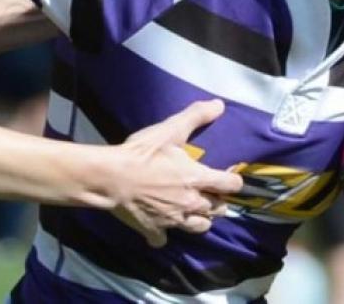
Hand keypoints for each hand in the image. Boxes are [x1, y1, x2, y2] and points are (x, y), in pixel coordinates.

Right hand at [106, 100, 242, 247]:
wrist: (111, 178)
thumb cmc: (142, 154)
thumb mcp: (169, 130)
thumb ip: (196, 116)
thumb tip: (220, 104)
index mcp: (199, 179)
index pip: (231, 186)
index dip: (232, 181)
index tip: (226, 177)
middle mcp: (192, 203)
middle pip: (219, 209)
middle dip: (217, 201)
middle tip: (209, 193)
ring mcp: (174, 220)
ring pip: (200, 227)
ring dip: (200, 220)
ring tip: (193, 211)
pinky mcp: (155, 230)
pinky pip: (164, 240)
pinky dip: (163, 234)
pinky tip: (160, 226)